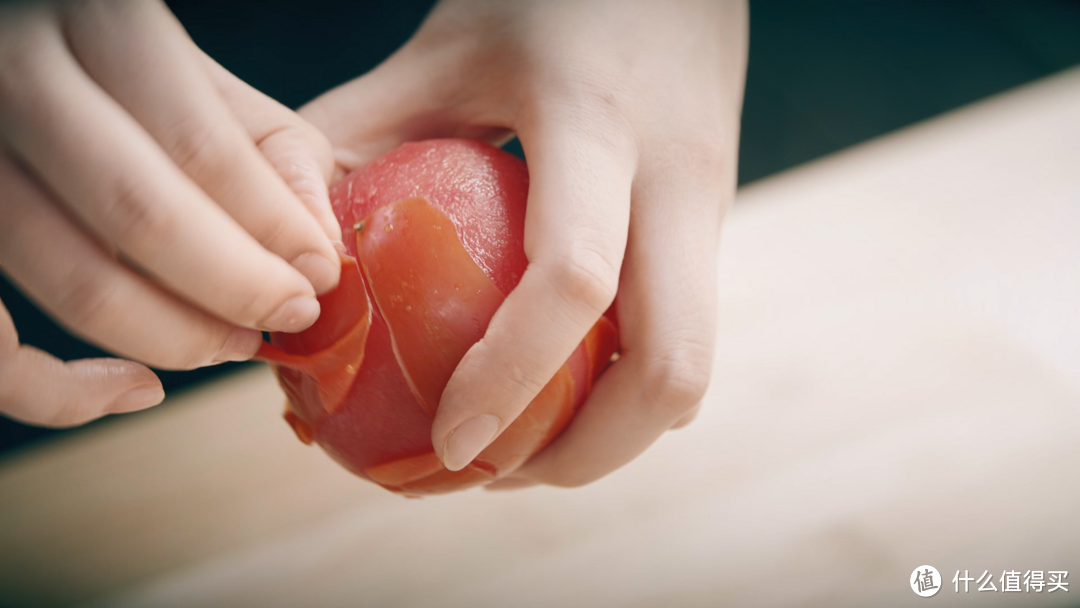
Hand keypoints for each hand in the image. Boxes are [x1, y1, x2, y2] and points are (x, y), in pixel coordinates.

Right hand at [0, 0, 339, 426]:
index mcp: (96, 21)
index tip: (323, 276)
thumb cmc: (129, 78)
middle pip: (139, 213)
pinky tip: (139, 388)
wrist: (25, 60)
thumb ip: (271, 152)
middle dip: (237, 286)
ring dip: (174, 336)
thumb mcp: (208, 82)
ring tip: (236, 342)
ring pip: (70, 280)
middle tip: (292, 315)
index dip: (275, 229)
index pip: (200, 147)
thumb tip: (318, 249)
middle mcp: (15, 77)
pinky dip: (62, 392)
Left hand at [302, 0, 747, 485]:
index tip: (448, 443)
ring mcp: (715, 205)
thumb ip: (351, 142)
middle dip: (589, 454)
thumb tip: (295, 277)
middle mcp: (680, 176)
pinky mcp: (719, 224)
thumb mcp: (433, 53)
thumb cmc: (534, 1)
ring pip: (693, 368)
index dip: (512, 382)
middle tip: (496, 475)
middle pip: (676, 365)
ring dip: (613, 435)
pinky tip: (558, 384)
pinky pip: (685, 334)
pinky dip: (623, 389)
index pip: (574, 278)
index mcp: (597, 123)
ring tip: (525, 448)